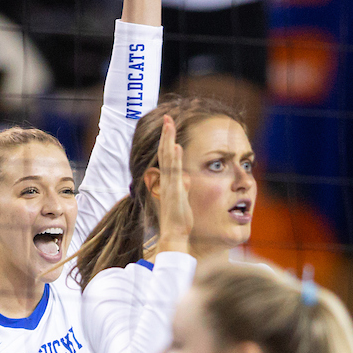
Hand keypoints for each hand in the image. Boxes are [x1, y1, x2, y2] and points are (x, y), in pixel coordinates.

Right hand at [156, 114, 191, 250]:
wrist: (174, 234)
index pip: (167, 157)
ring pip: (168, 158)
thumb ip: (184, 187)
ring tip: (169, 124)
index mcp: (169, 181)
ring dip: (168, 140)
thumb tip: (187, 178)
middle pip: (164, 152)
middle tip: (167, 117)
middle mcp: (166, 180)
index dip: (168, 140)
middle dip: (166, 134)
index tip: (170, 126)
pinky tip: (175, 146)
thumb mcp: (184, 199)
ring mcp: (169, 185)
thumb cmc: (179, 219)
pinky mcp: (174, 191)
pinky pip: (173, 171)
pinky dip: (173, 158)